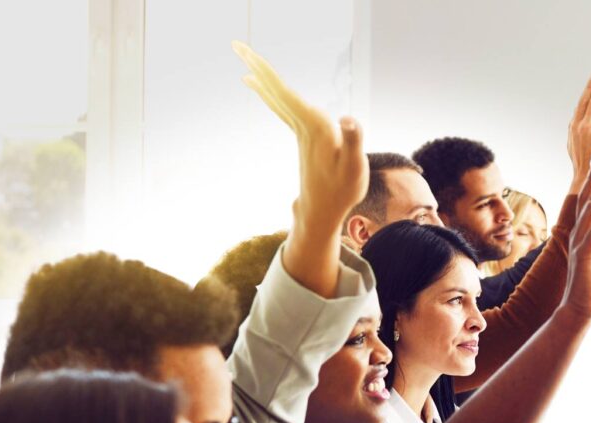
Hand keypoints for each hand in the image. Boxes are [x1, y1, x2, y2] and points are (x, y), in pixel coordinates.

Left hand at [233, 41, 366, 234]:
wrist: (324, 212)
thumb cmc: (342, 190)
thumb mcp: (355, 166)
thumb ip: (352, 140)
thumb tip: (348, 120)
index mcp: (313, 126)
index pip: (283, 92)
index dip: (265, 71)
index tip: (245, 53)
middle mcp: (302, 125)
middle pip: (275, 90)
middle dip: (256, 66)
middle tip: (235, 44)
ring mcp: (301, 131)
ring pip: (277, 97)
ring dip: (263, 77)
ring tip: (246, 61)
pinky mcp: (304, 136)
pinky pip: (283, 107)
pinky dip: (272, 93)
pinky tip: (264, 88)